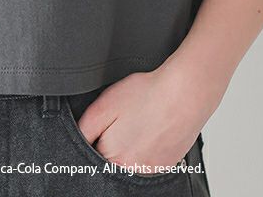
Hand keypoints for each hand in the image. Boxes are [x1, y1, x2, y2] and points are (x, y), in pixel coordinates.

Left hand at [75, 58, 225, 173]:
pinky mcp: (167, 163)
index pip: (92, 155)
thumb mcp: (105, 104)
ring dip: (131, 143)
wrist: (185, 93)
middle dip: (114, 140)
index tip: (108, 123)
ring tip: (141, 121)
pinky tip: (153, 126)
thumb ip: (86, 128)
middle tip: (127, 118)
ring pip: (131, 159)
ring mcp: (151, 169)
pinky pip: (148, 158)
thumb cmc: (148, 94)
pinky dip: (148, 144)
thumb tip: (77, 140)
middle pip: (112, 159)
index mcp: (113, 157)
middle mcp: (132, 169)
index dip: (97, 135)